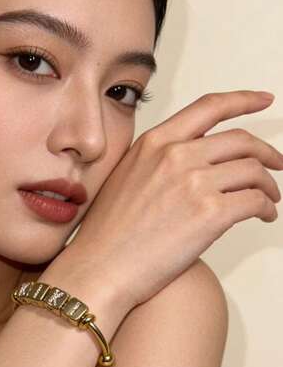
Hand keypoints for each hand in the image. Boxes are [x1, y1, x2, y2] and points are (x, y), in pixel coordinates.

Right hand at [67, 91, 281, 312]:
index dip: (243, 100)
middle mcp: (175, 155)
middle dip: (266, 153)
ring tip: (269, 200)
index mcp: (154, 143)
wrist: (100, 267)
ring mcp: (193, 182)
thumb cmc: (107, 233)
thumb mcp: (126, 178)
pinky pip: (255, 201)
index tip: (263, 100)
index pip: (209, 108)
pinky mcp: (210, 213)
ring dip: (268, 185)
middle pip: (241, 140)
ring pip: (253, 171)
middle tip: (276, 165)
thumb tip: (195, 166)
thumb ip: (159, 163)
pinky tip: (263, 216)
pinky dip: (267, 207)